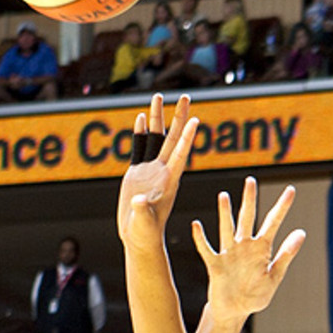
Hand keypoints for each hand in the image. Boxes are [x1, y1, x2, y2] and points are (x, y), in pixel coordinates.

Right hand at [117, 94, 198, 249]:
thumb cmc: (145, 232)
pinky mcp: (137, 173)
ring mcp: (150, 170)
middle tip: (185, 96)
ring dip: (157, 117)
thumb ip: (142, 210)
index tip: (194, 120)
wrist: (139, 236)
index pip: (180, 155)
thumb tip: (139, 200)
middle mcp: (162, 171)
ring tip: (158, 96)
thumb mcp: (144, 222)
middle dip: (178, 117)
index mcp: (169, 181)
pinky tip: (141, 117)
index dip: (187, 137)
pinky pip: (140, 147)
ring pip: (155, 137)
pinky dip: (140, 132)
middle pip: (172, 138)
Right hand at [193, 177, 304, 325]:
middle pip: (247, 218)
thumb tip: (301, 233)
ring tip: (224, 196)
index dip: (282, 207)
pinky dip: (201, 238)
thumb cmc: (255, 295)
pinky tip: (196, 225)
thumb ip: (286, 255)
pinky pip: (207, 249)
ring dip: (225, 213)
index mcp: (262, 249)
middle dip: (249, 200)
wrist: (235, 311)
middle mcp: (244, 246)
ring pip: (226, 229)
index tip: (291, 190)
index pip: (273, 223)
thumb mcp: (275, 277)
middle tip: (251, 180)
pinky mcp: (215, 265)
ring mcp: (229, 254)